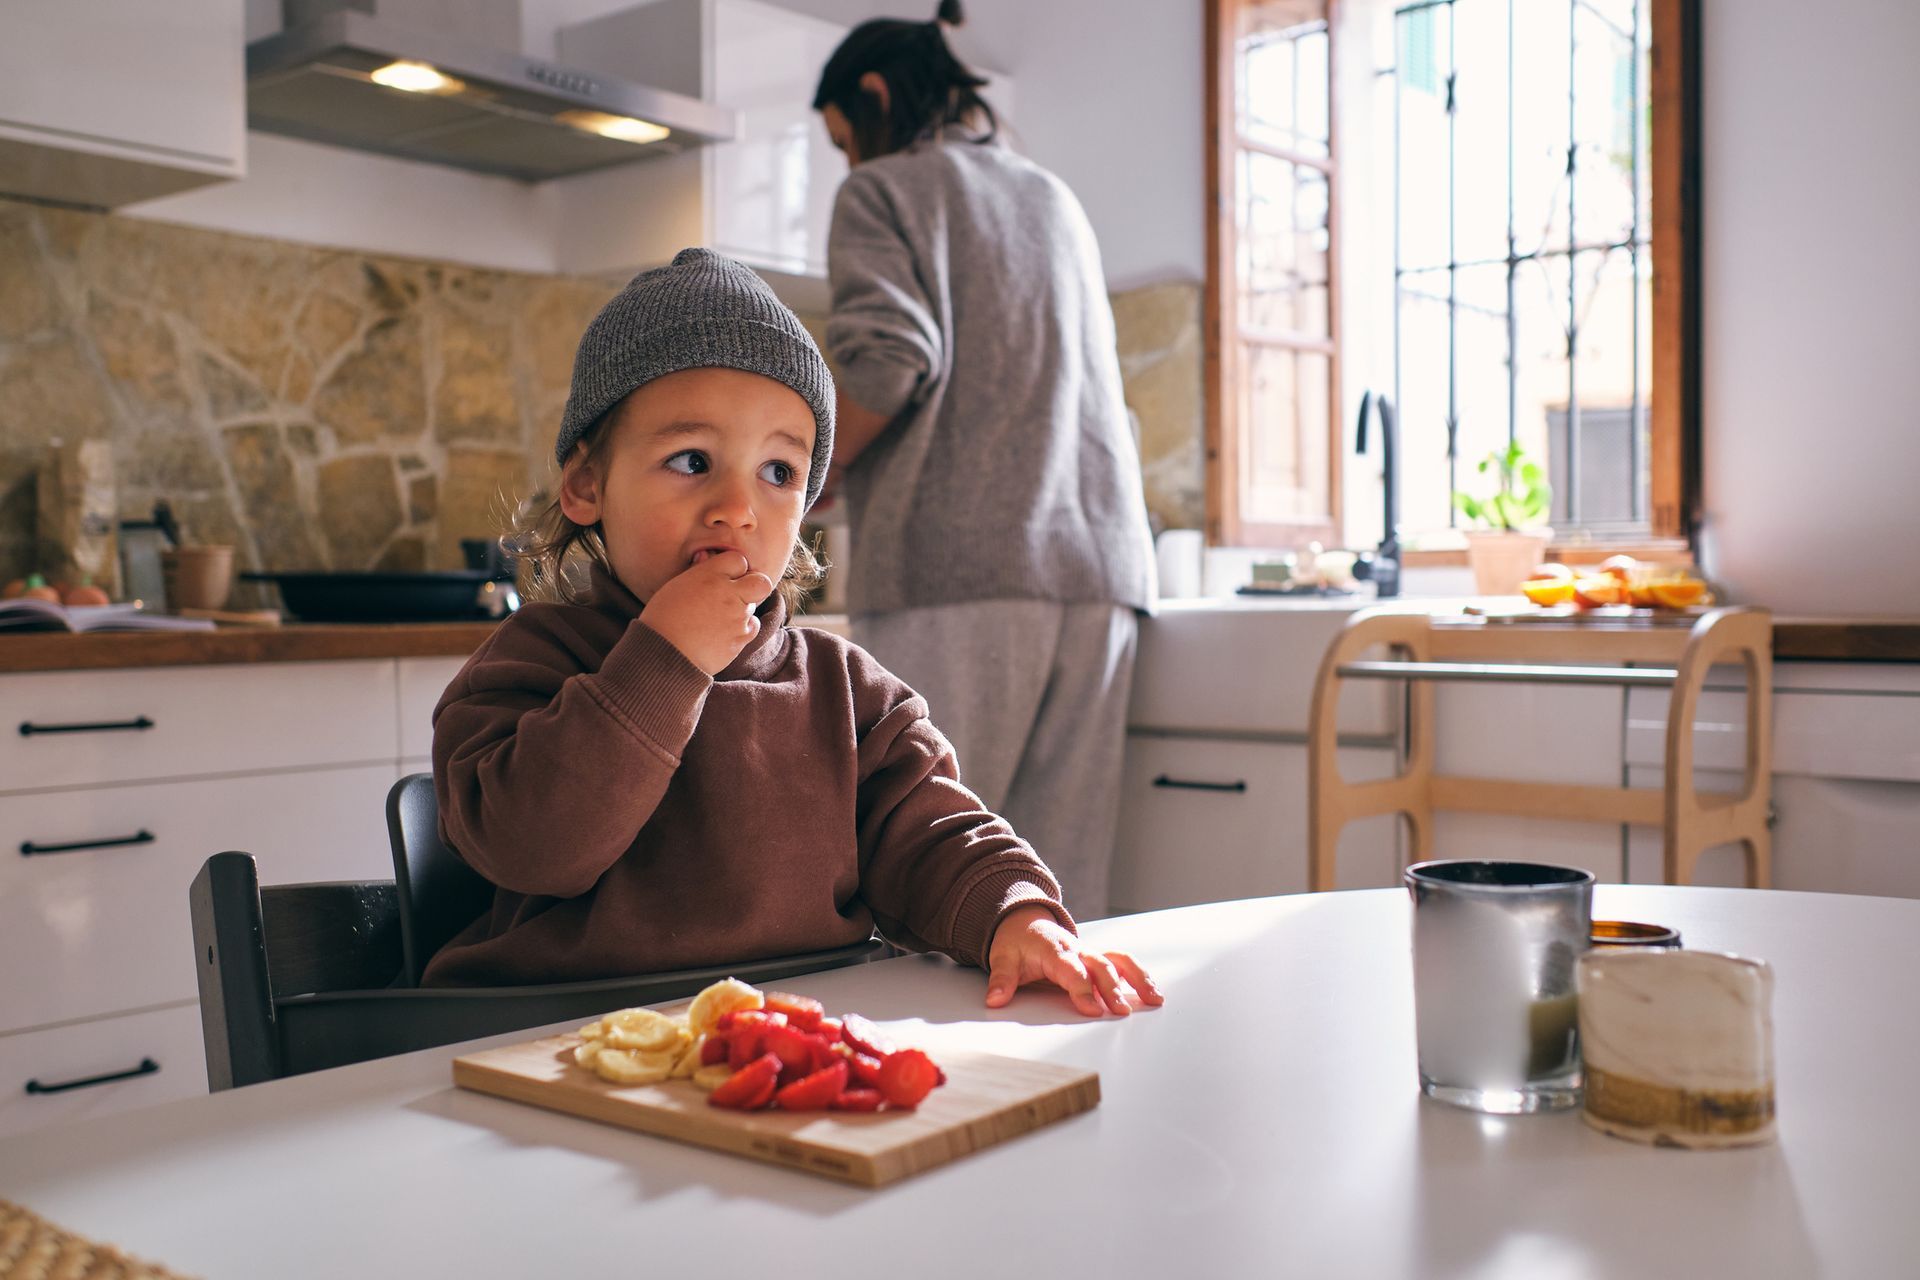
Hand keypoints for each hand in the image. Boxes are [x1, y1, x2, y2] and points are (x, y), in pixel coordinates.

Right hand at [639, 551, 775, 673]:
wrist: (662, 654)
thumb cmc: (662, 618)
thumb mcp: (675, 586)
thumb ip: (697, 570)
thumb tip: (706, 556)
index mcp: (709, 575)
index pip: (738, 559)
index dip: (733, 568)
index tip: (723, 577)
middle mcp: (728, 593)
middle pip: (761, 582)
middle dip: (754, 586)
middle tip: (738, 594)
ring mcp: (737, 616)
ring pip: (752, 606)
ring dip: (741, 610)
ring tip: (715, 620)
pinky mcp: (740, 638)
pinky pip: (752, 626)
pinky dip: (743, 628)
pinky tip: (723, 632)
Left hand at [984, 904, 1164, 1017]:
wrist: (1024, 921)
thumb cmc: (1016, 942)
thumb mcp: (1002, 958)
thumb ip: (1001, 980)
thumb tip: (995, 1000)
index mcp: (1054, 950)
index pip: (1071, 971)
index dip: (1082, 990)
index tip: (1091, 1010)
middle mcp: (1077, 950)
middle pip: (1100, 967)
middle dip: (1112, 989)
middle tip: (1121, 1011)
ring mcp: (1089, 953)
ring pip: (1118, 961)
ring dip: (1137, 979)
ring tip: (1154, 999)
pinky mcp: (1097, 957)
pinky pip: (1122, 963)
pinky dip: (1139, 976)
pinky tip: (1153, 993)